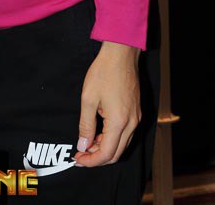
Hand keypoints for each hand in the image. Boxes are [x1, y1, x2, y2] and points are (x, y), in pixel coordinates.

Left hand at [73, 43, 141, 167]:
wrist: (121, 53)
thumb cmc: (104, 72)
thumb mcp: (88, 98)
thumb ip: (86, 125)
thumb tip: (83, 145)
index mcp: (119, 122)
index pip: (106, 154)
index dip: (91, 161)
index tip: (78, 159)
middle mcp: (132, 123)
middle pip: (116, 154)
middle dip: (97, 158)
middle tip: (81, 153)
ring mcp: (136, 117)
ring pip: (122, 145)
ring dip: (105, 148)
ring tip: (87, 141)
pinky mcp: (136, 111)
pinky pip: (126, 133)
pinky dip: (113, 138)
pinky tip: (100, 131)